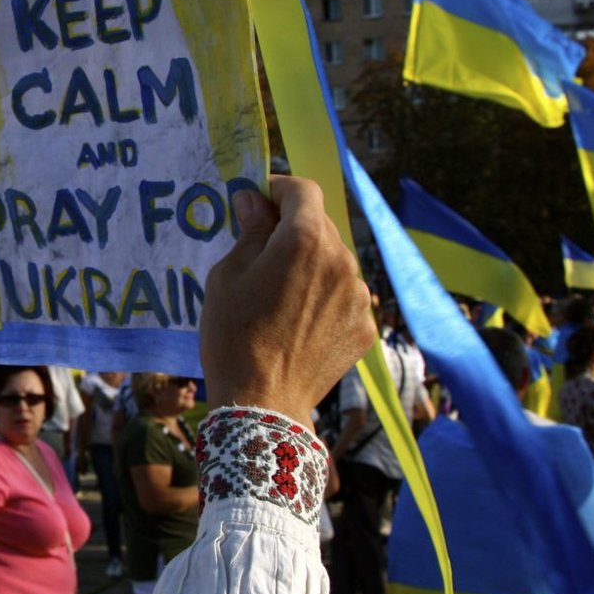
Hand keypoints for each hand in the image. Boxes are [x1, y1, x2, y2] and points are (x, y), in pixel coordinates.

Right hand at [200, 176, 371, 420]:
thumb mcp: (228, 276)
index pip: (303, 190)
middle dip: (293, 229)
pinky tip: (298, 322)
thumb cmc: (234, 336)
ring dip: (311, 265)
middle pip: (321, 225)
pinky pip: (344, 296)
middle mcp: (342, 261)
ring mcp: (359, 296)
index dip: (279, 189)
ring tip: (280, 296)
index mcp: (305, 240)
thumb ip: (251, 231)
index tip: (258, 202)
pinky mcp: (365, 326)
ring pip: (334, 262)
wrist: (263, 404)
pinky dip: (324, 298)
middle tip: (262, 251)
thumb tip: (255, 202)